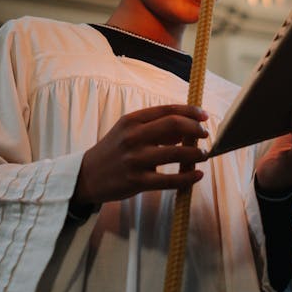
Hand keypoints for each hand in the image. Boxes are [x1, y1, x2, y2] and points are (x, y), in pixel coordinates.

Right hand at [72, 104, 209, 204]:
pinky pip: (169, 180)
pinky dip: (187, 177)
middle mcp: (133, 137)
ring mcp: (135, 159)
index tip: (204, 116)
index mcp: (132, 120)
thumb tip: (185, 130)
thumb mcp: (127, 131)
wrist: (86, 176)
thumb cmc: (113, 151)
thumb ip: (154, 128)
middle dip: (195, 129)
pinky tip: (197, 175)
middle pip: (174, 125)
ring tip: (203, 155)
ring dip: (195, 153)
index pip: (168, 110)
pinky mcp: (137, 181)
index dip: (190, 111)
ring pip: (175, 152)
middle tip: (205, 135)